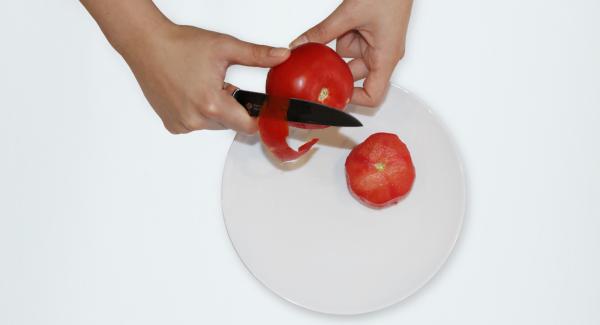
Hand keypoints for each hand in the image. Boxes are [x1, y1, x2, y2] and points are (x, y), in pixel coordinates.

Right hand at [123, 24, 289, 133]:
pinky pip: (196, 124)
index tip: (259, 108)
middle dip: (233, 107)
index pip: (247, 126)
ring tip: (204, 85)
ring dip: (215, 110)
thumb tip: (281, 56)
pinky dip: (199, 113)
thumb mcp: (224, 47)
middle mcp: (195, 119)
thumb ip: (257, 55)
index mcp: (211, 104)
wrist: (147, 44)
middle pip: (230, 124)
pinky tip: (191, 93)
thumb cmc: (179, 45)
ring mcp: (181, 124)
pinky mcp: (172, 124)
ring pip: (213, 125)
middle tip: (223, 84)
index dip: (257, 117)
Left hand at [290, 0, 412, 106]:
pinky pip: (350, 43)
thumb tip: (300, 44)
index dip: (352, 99)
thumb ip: (323, 32)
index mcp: (386, 57)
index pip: (373, 95)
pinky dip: (339, 37)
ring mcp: (377, 44)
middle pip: (355, 76)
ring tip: (327, 39)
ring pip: (349, 58)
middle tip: (314, 70)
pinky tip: (333, 28)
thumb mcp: (350, 13)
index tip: (332, 95)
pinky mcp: (370, 34)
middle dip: (335, 70)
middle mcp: (383, 54)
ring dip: (335, 50)